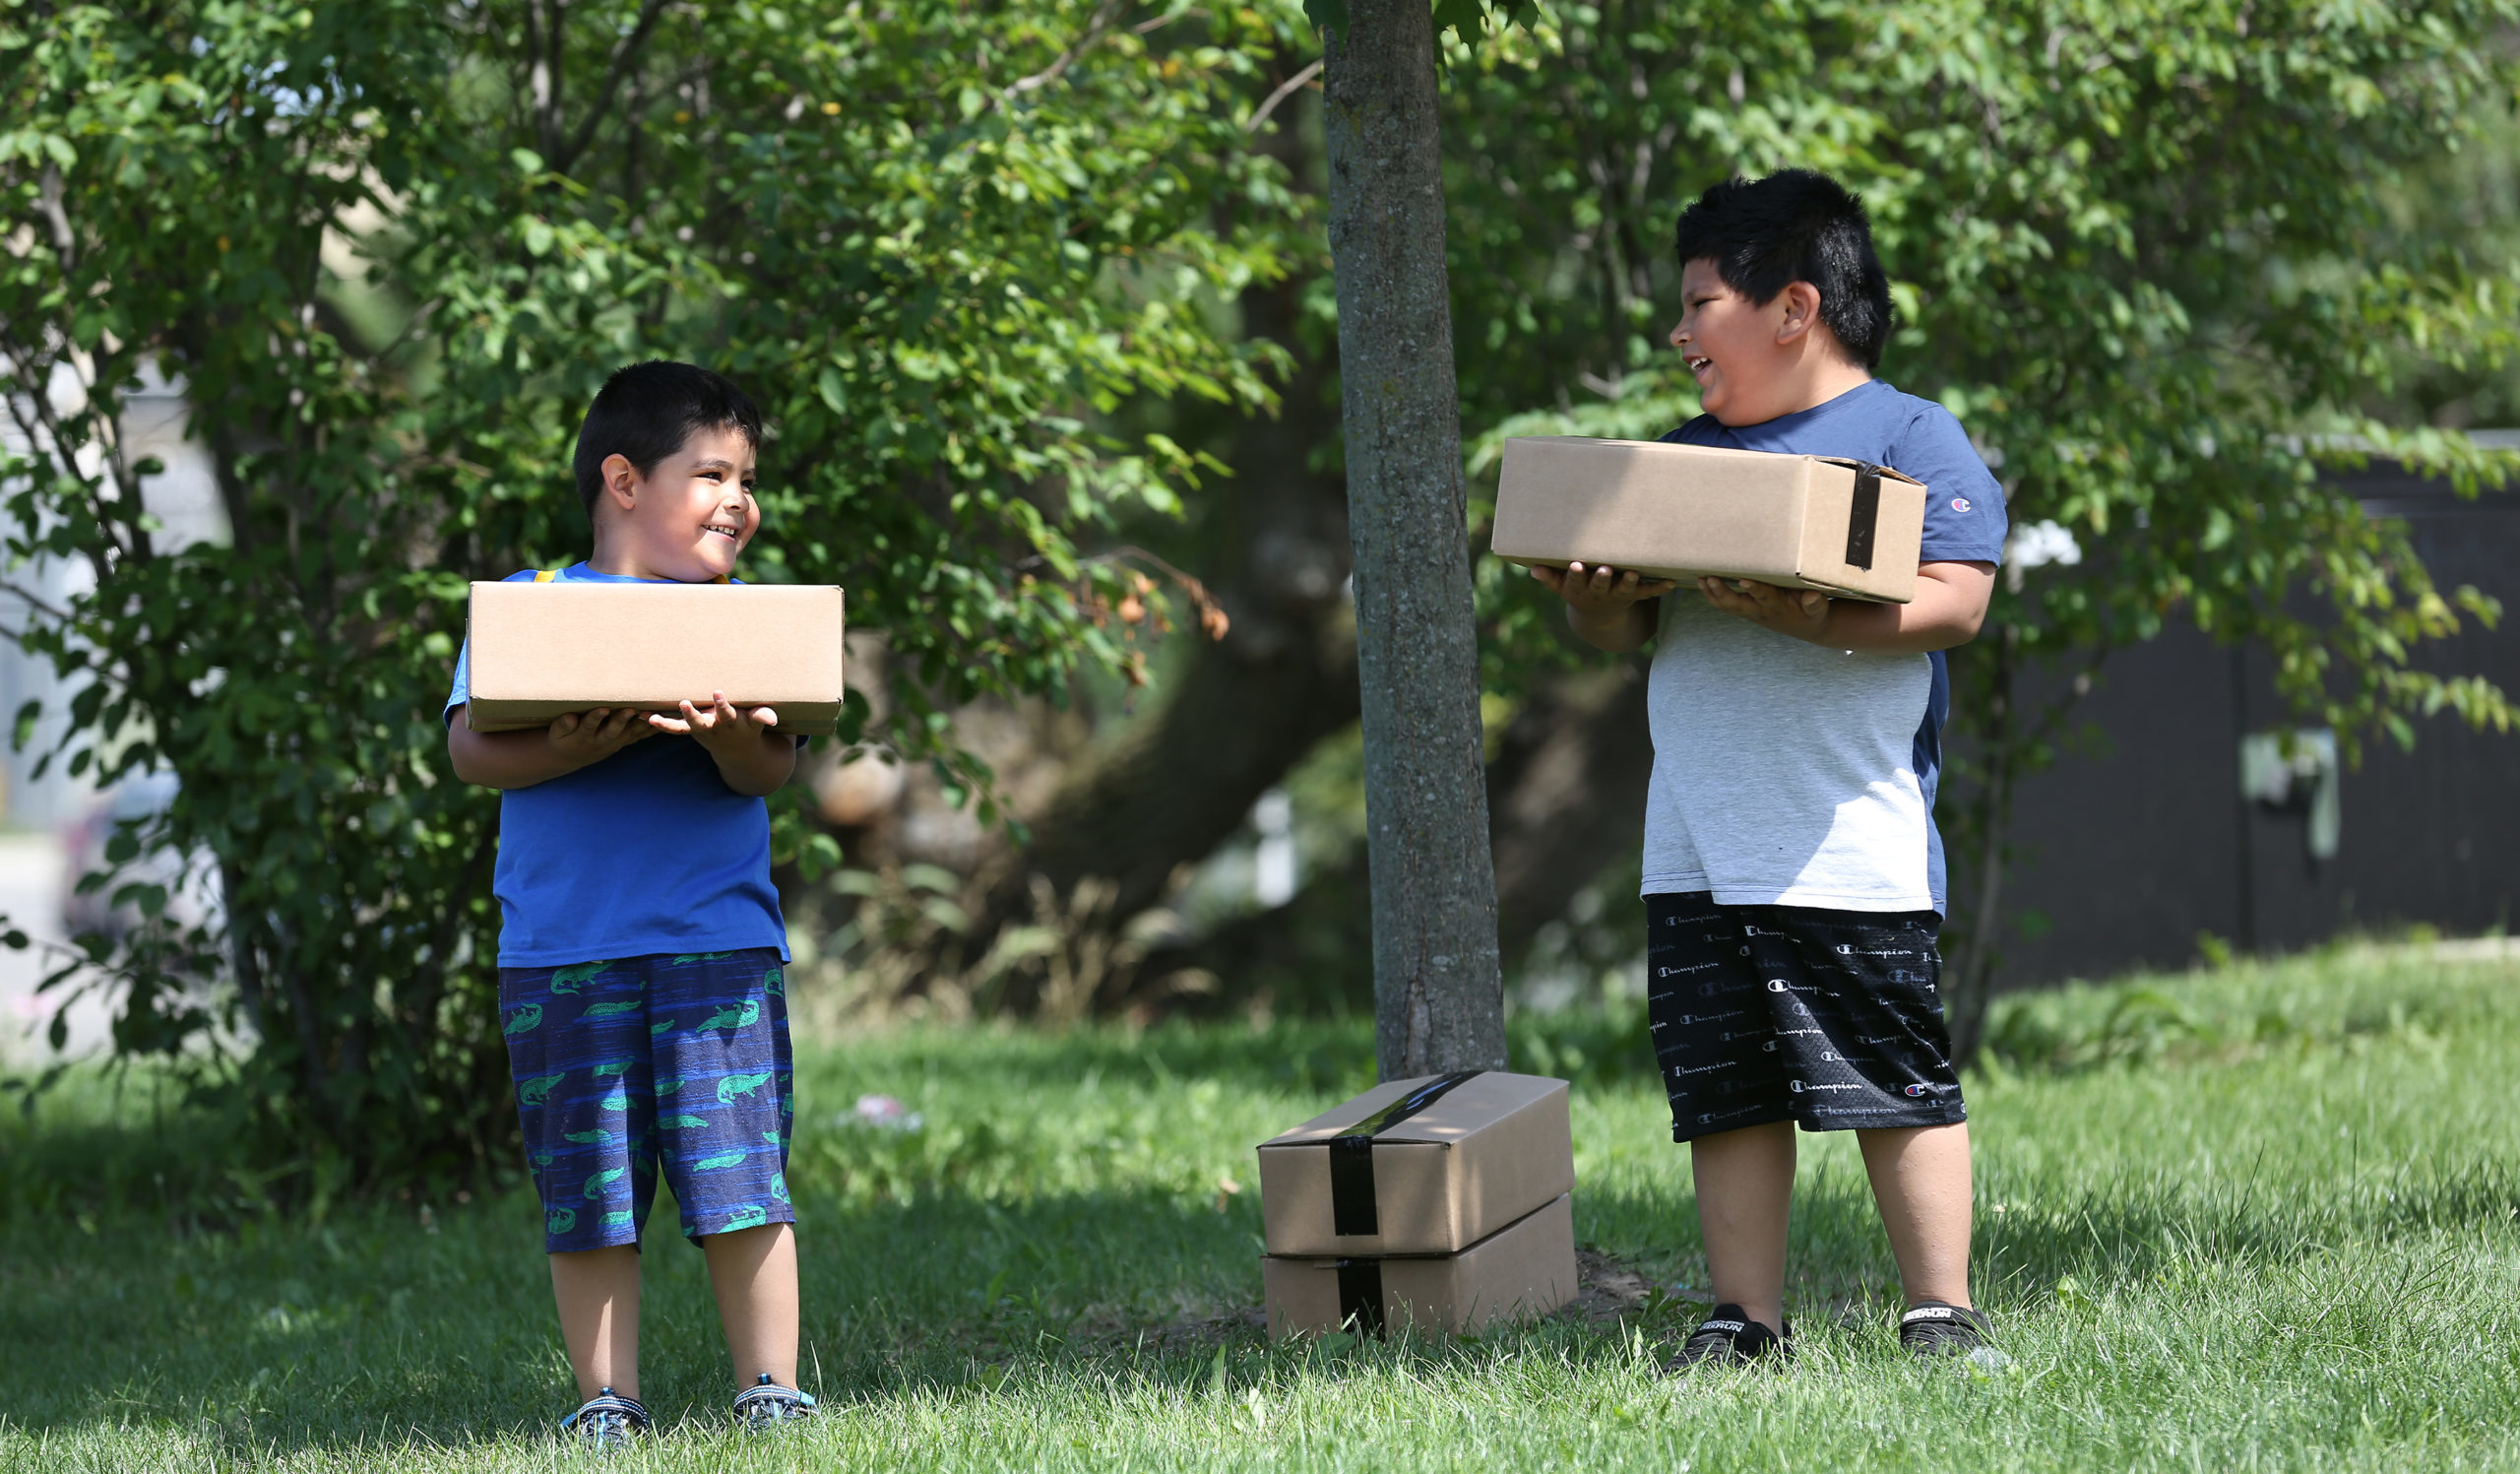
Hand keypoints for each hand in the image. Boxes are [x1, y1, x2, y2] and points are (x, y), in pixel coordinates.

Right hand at [546, 707, 655, 762]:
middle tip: (631, 709)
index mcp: (584, 736)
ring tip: (655, 712)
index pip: (589, 725)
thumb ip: (563, 725)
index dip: (596, 717)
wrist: (572, 756)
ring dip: (643, 723)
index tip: (602, 709)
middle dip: (622, 720)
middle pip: (614, 730)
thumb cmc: (563, 738)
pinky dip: (653, 728)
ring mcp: (616, 742)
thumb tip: (570, 719)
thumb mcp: (557, 732)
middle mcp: (602, 740)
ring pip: (632, 733)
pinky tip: (666, 718)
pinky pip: (641, 734)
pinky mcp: (625, 740)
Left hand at [648, 690, 778, 755]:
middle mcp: (714, 728)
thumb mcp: (757, 723)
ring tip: (652, 718)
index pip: (727, 713)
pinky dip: (660, 724)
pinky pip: (673, 730)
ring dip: (668, 724)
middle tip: (683, 703)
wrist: (738, 752)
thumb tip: (771, 718)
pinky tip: (644, 716)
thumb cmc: (748, 727)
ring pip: (683, 729)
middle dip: (692, 714)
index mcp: (731, 723)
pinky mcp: (691, 731)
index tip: (717, 692)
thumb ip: (762, 717)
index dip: (722, 704)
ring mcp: (700, 731)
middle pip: (701, 723)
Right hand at [1530, 560, 1677, 621]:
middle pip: (1600, 586)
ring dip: (1630, 583)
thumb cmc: (1577, 591)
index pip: (1576, 581)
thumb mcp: (1561, 588)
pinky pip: (1647, 593)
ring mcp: (1617, 595)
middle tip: (1606, 569)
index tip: (1577, 565)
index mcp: (1580, 589)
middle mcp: (1599, 593)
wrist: (1599, 617)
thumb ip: (1550, 578)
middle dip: (1603, 578)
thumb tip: (1533, 569)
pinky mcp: (1633, 595)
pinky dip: (1658, 588)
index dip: (1576, 575)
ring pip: (1624, 590)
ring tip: (1635, 574)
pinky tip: (1671, 582)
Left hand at [1697, 575, 1831, 640]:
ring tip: (1700, 579)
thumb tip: (1811, 596)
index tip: (1744, 581)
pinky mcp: (1747, 611)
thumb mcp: (1818, 610)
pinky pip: (1726, 605)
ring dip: (1712, 594)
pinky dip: (1713, 596)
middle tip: (1710, 578)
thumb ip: (1815, 603)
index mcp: (1778, 606)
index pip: (1765, 597)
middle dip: (1722, 593)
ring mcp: (1752, 612)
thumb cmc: (1812, 613)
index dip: (1755, 590)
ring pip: (1728, 606)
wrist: (1806, 627)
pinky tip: (1703, 583)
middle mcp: (1761, 611)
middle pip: (1738, 604)